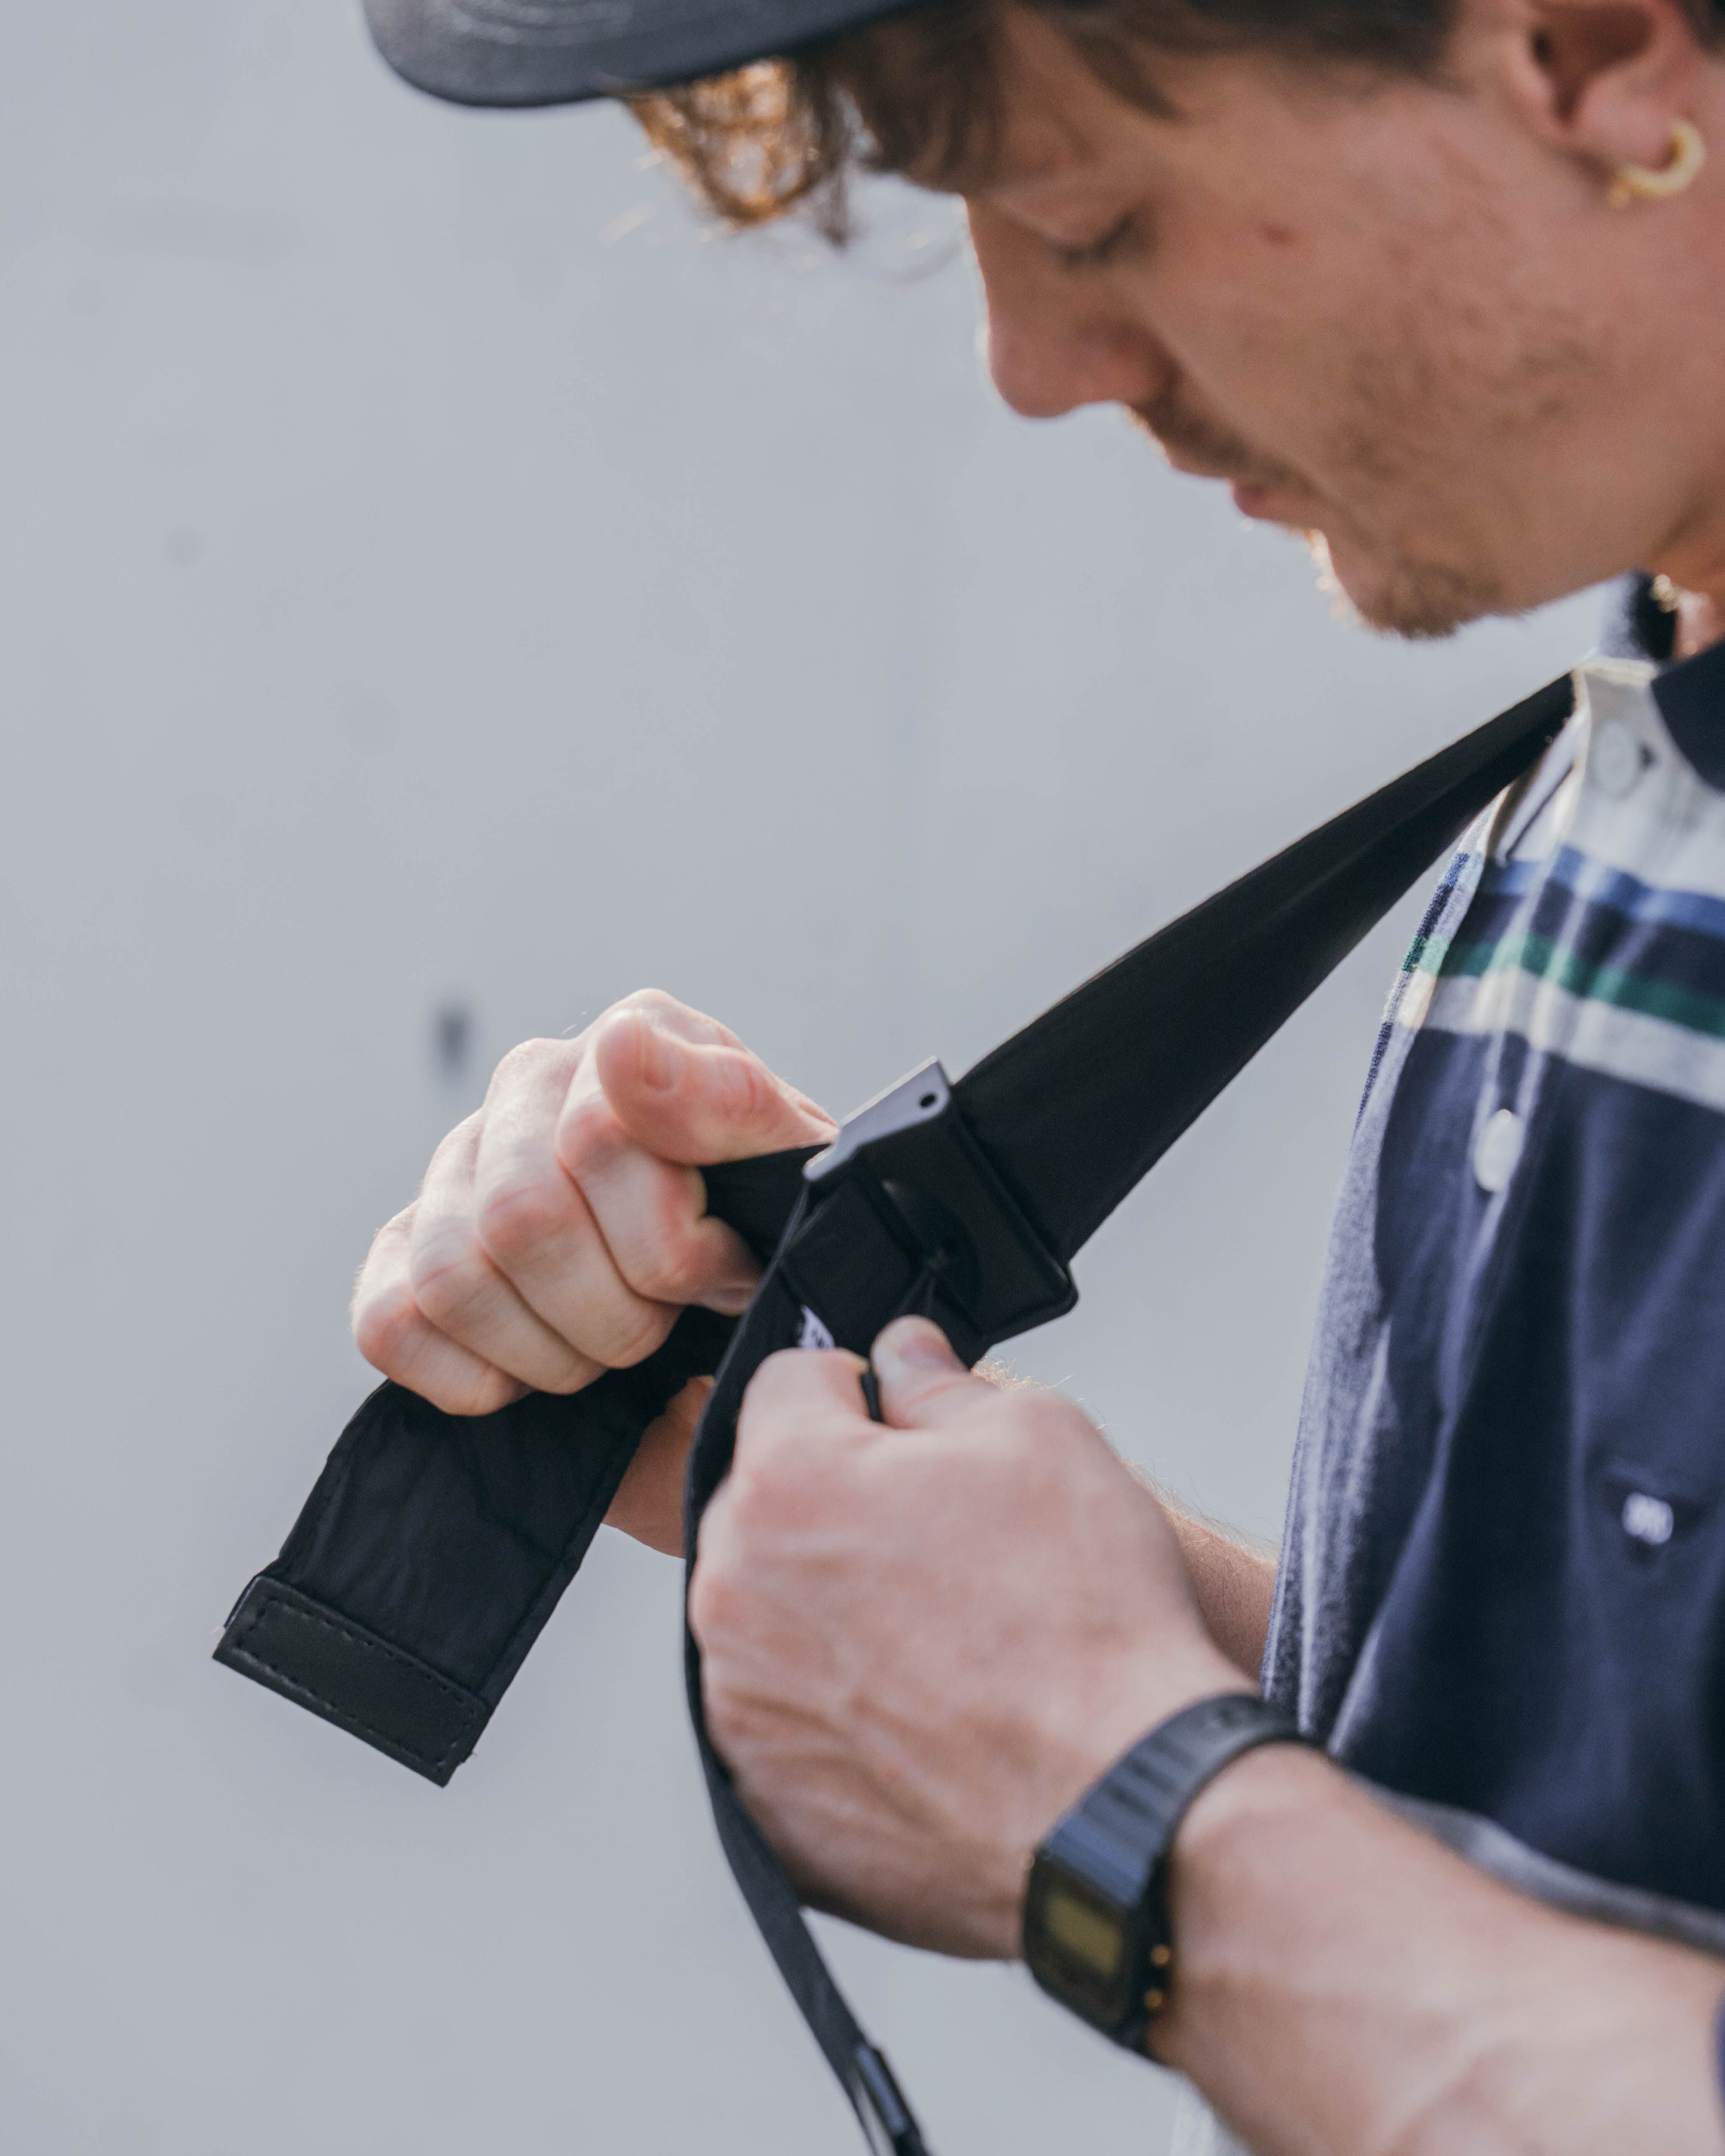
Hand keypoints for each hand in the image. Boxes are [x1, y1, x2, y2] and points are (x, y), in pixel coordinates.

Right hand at [351, 991, 833, 1548]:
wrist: (754, 1288)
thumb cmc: (773, 1225)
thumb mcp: (793, 1169)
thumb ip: (726, 1100)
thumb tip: (622, 1045)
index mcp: (630, 1038)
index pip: (599, 1143)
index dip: (675, 1243)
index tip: (728, 1266)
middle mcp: (530, 1082)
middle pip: (520, 1218)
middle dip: (616, 1308)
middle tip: (669, 1319)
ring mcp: (456, 1164)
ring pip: (453, 1279)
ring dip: (553, 1350)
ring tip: (614, 1341)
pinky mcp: (402, 1250)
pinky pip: (391, 1324)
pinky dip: (473, 1376)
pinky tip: (539, 1367)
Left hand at [690, 1317, 1244, 1959]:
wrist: (1126, 1804)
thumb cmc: (1087, 1622)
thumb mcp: (1040, 1434)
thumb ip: (938, 1380)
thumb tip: (899, 1354)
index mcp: (786, 1485)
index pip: (786, 1385)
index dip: (857, 1391)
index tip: (904, 1426)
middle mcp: (734, 1595)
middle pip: (764, 1504)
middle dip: (837, 1501)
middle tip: (945, 1542)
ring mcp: (741, 1709)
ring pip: (768, 1617)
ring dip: (829, 1610)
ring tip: (945, 1639)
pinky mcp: (767, 1801)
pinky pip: (783, 1724)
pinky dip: (836, 1713)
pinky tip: (924, 1715)